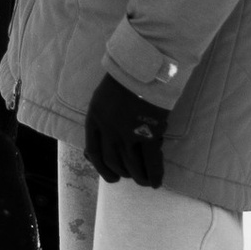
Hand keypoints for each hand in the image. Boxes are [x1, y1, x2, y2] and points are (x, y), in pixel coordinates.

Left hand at [84, 72, 170, 186]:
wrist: (143, 67)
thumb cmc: (123, 78)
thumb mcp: (102, 98)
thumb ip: (101, 119)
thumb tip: (101, 141)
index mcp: (94, 120)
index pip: (94, 152)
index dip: (101, 168)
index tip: (111, 175)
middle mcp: (108, 130)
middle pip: (112, 161)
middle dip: (121, 172)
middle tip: (129, 176)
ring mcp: (128, 133)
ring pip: (131, 165)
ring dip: (137, 176)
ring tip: (143, 182)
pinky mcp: (149, 133)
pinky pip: (151, 161)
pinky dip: (154, 173)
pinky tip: (156, 182)